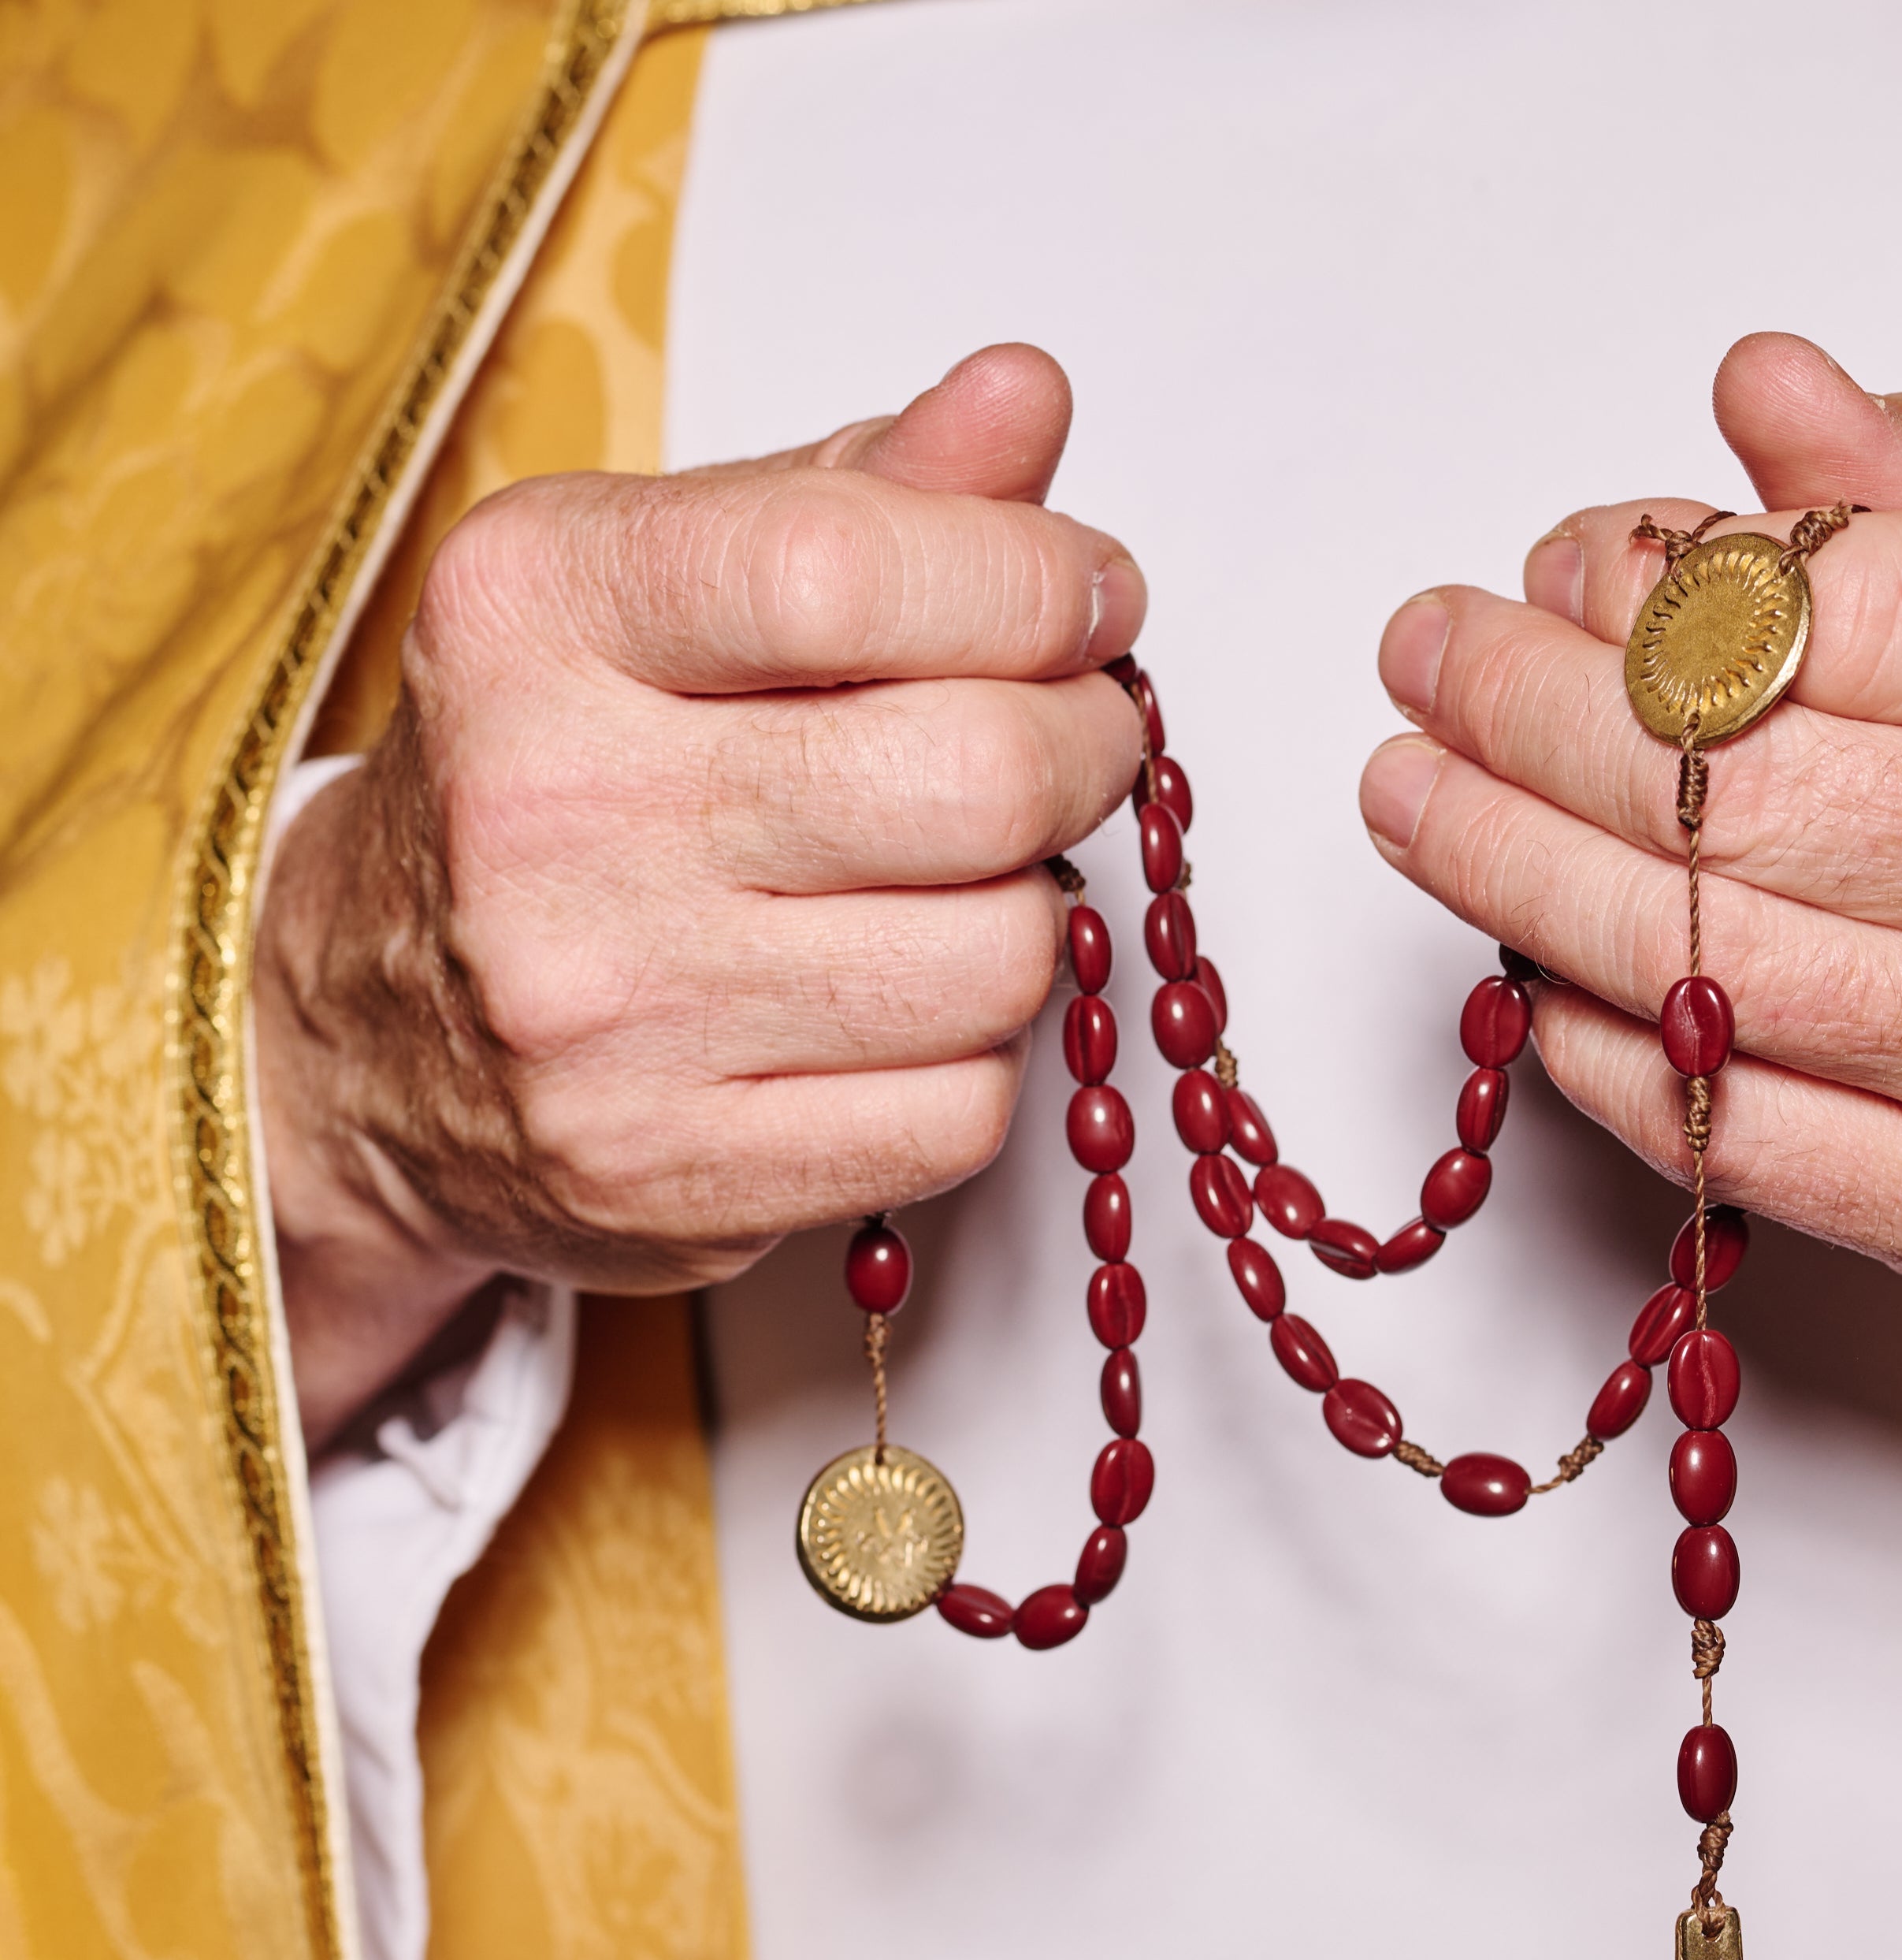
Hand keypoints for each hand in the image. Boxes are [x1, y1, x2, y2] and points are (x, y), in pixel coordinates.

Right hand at [257, 345, 1142, 1446]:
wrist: (374, 1039)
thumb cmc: (559, 778)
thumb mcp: (662, 587)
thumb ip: (861, 494)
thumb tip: (1028, 398)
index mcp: (538, 614)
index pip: (856, 568)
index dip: (1038, 585)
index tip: (1087, 600)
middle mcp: (555, 816)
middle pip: (975, 778)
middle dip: (1086, 748)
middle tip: (1075, 740)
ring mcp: (613, 1020)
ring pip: (999, 959)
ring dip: (1033, 914)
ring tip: (963, 882)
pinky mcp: (678, 1178)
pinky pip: (961, 1112)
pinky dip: (977, 1057)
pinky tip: (904, 1008)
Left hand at [1360, 334, 1901, 1331]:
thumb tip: (1752, 404)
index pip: (1856, 613)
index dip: (1661, 586)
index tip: (1557, 565)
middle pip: (1741, 798)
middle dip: (1530, 719)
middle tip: (1427, 663)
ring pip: (1702, 970)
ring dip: (1510, 872)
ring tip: (1416, 793)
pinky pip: (1731, 1134)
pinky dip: (1597, 1049)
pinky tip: (1527, 966)